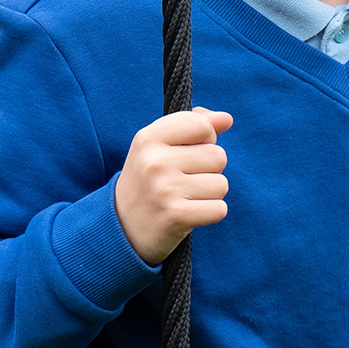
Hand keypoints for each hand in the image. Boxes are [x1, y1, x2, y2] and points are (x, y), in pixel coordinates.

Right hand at [114, 107, 232, 264]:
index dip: (206, 139)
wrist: (121, 228)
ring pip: (221, 184)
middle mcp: (154, 162)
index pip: (202, 124)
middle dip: (209, 170)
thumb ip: (193, 125)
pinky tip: (189, 213)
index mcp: (148, 138)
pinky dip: (210, 213)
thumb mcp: (159, 146)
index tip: (189, 152)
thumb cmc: (148, 180)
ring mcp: (164, 190)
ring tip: (185, 197)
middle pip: (218, 156)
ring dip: (210, 193)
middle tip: (184, 180)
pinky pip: (219, 209)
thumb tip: (227, 118)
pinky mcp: (176, 216)